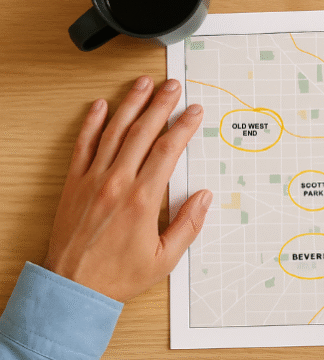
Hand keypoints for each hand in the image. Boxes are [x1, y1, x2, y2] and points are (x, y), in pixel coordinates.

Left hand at [43, 76, 211, 301]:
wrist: (73, 287)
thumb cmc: (118, 275)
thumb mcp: (164, 258)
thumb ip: (188, 225)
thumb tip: (204, 197)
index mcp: (143, 200)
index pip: (168, 151)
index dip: (183, 127)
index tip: (194, 112)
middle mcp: (117, 183)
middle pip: (143, 133)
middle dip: (160, 105)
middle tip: (172, 86)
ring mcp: (93, 180)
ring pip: (114, 132)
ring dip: (130, 104)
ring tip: (142, 84)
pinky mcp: (74, 183)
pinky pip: (83, 145)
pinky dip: (91, 123)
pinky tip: (100, 105)